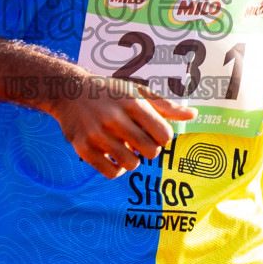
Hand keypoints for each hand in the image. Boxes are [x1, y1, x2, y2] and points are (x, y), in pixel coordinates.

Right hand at [52, 78, 197, 178]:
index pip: (164, 135)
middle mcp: (115, 119)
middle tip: (139, 140)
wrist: (69, 91)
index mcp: (132, 103)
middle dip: (149, 149)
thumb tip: (193, 115)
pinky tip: (113, 156)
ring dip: (132, 159)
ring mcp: (98, 134)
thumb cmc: (109, 92)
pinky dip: (117, 169)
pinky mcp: (83, 147)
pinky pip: (111, 172)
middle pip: (151, 151)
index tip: (153, 131)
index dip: (162, 136)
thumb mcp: (137, 92)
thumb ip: (165, 106)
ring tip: (125, 147)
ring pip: (132, 164)